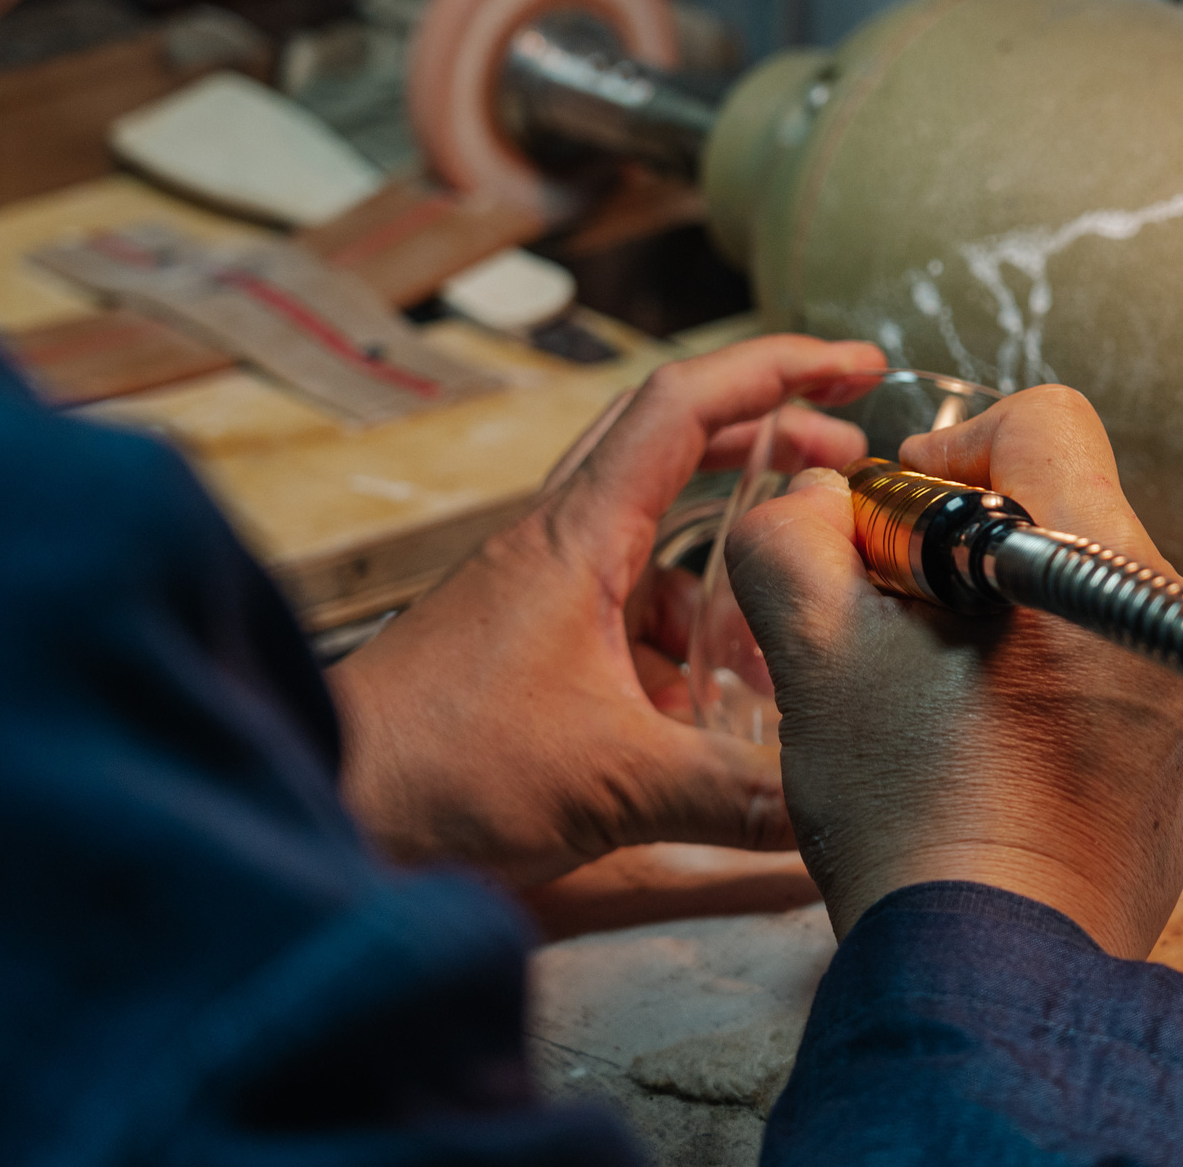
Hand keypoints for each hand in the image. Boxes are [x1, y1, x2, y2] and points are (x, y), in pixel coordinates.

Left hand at [329, 335, 881, 886]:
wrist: (324, 814)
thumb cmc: (439, 772)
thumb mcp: (612, 783)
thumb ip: (735, 795)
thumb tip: (835, 808)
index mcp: (578, 536)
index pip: (687, 405)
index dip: (779, 369)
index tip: (858, 368)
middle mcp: (560, 547)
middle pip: (679, 450)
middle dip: (771, 446)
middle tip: (848, 470)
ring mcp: (543, 599)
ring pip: (659, 547)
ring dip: (733, 567)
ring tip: (798, 623)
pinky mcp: (532, 653)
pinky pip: (632, 620)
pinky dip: (690, 642)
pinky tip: (724, 709)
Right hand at [723, 385, 1182, 958]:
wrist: (989, 976)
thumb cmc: (914, 819)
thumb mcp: (814, 653)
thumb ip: (792, 536)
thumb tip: (815, 500)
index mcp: (1100, 566)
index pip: (1046, 421)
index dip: (950, 451)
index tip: (897, 521)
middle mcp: (1172, 618)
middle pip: (1063, 508)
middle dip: (967, 545)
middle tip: (896, 618)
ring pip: (1081, 591)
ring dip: (1005, 616)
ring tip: (934, 694)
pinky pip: (1114, 669)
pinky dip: (1049, 682)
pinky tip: (987, 746)